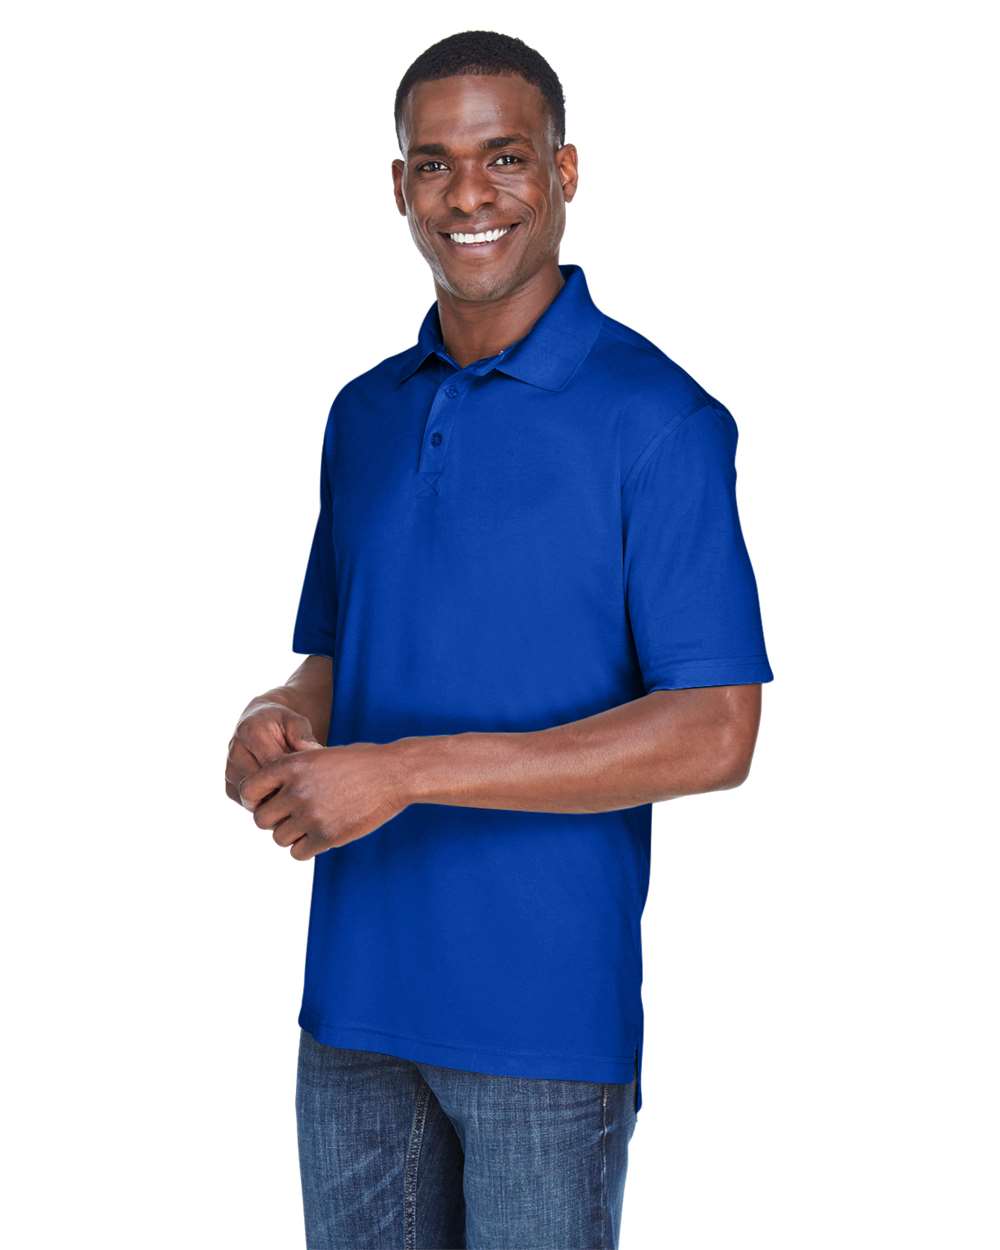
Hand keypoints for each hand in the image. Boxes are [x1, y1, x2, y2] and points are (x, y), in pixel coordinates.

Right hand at [225, 700, 322, 805]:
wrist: (258, 725)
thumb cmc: (282, 724)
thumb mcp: (296, 721)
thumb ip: (303, 734)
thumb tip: (313, 750)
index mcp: (251, 731)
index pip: (274, 763)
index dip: (295, 774)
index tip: (312, 777)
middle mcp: (235, 752)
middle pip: (263, 783)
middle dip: (286, 789)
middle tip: (306, 790)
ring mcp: (229, 772)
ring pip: (256, 798)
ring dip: (276, 799)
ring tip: (294, 791)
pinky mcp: (230, 788)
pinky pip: (251, 804)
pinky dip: (267, 804)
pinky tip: (282, 795)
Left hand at [238, 741, 407, 859]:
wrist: (394, 774)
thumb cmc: (358, 762)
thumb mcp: (319, 755)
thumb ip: (291, 772)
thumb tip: (263, 795)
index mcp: (292, 765)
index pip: (249, 790)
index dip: (254, 799)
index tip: (267, 802)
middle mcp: (297, 790)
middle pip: (261, 819)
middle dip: (274, 819)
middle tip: (293, 815)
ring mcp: (312, 815)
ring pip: (279, 838)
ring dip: (292, 834)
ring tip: (312, 823)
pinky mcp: (327, 836)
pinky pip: (298, 853)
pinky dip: (306, 848)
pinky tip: (322, 834)